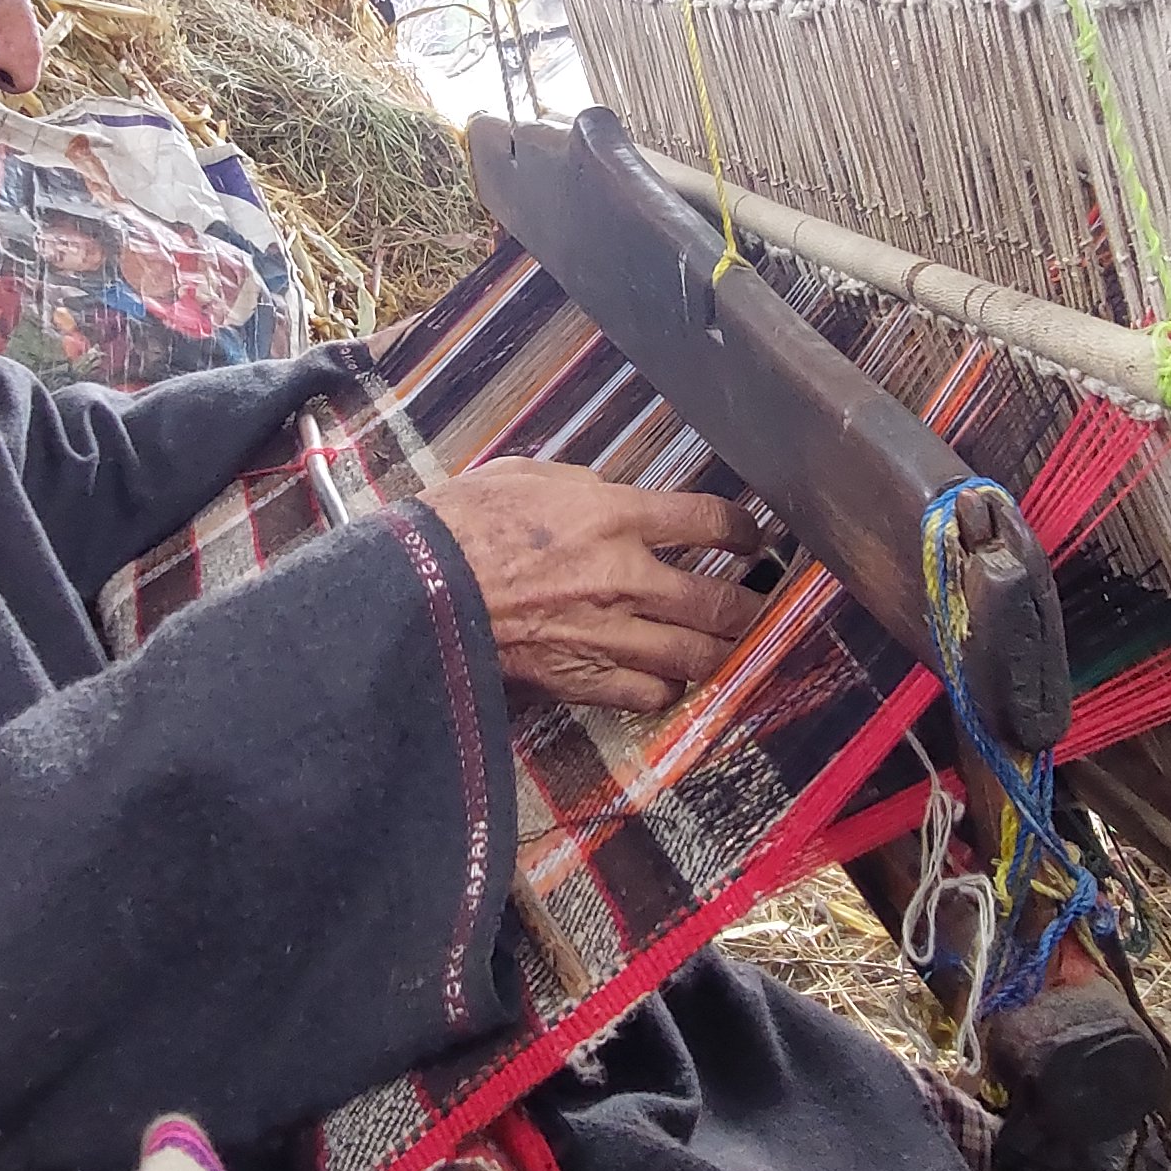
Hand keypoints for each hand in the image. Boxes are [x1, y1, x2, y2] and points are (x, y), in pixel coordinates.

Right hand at [419, 458, 770, 712]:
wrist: (416, 591)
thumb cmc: (457, 528)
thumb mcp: (522, 476)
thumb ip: (580, 487)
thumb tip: (608, 494)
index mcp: (613, 516)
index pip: (709, 522)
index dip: (742, 531)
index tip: (749, 539)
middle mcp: (624, 577)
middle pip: (721, 600)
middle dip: (748, 603)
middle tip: (754, 600)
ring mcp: (609, 635)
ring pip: (699, 654)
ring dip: (720, 649)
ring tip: (725, 643)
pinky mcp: (584, 680)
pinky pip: (653, 694)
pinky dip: (669, 686)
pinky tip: (666, 675)